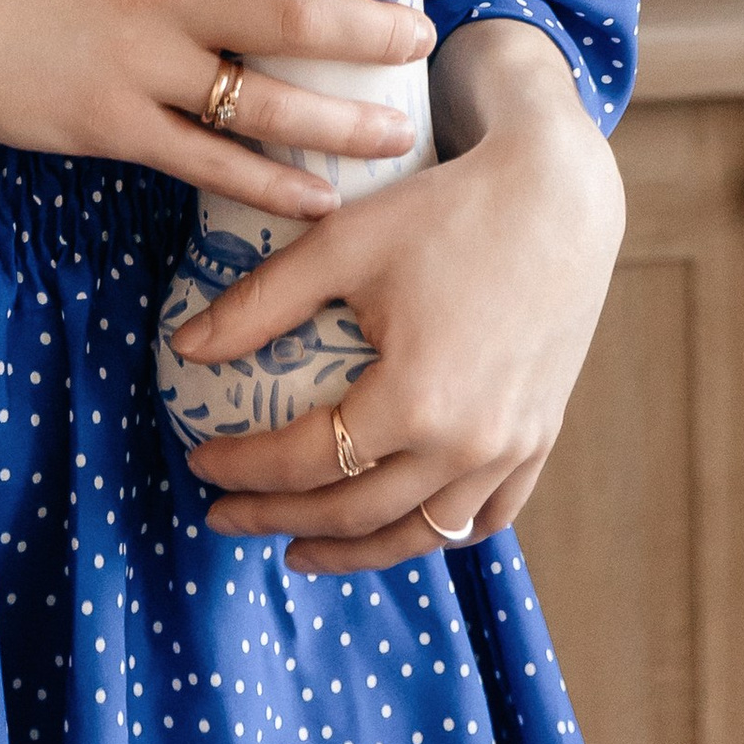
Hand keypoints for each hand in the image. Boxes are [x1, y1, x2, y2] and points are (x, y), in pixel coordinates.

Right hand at [0, 0, 448, 225]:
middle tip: (427, 48)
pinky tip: (318, 202)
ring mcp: (142, 63)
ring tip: (398, 135)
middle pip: (296, 15)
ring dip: (340, 120)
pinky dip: (269, 183)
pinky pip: (209, 161)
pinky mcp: (112, 125)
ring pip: (265, 97)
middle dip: (373, 34)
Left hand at [174, 23, 622, 569]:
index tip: (201, 462)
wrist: (558, 195)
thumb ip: (261, 303)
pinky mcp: (541, 440)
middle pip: (357, 512)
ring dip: (354, 547)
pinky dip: (433, 532)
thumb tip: (184, 348)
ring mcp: (511, 451)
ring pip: (421, 533)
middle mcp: (468, 445)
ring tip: (299, 546)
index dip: (245, 469)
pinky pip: (484, 518)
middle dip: (279, 520)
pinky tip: (397, 525)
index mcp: (415, 402)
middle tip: (225, 515)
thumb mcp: (342, 244)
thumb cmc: (445, 210)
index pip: (306, 460)